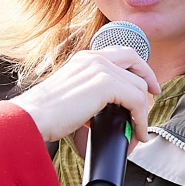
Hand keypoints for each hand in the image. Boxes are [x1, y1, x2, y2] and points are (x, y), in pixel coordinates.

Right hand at [13, 46, 158, 142]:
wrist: (31, 118)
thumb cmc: (46, 114)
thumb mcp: (72, 97)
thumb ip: (92, 97)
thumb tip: (107, 111)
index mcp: (84, 58)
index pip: (121, 54)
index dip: (138, 68)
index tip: (145, 85)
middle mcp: (93, 58)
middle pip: (135, 60)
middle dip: (148, 79)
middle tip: (153, 99)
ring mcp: (100, 68)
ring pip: (138, 85)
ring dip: (144, 110)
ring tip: (140, 129)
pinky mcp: (106, 84)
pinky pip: (136, 100)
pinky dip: (141, 119)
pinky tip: (138, 132)